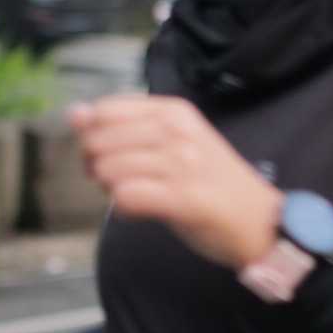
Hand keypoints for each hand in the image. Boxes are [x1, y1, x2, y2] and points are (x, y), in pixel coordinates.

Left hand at [70, 95, 281, 270]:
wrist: (259, 221)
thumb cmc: (212, 182)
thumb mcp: (173, 141)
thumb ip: (124, 126)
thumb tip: (73, 113)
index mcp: (173, 111)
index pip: (105, 111)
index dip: (95, 138)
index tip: (113, 156)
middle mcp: (177, 131)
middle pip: (99, 142)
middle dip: (98, 168)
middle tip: (125, 182)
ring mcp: (182, 164)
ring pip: (109, 170)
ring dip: (112, 190)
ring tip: (138, 196)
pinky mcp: (183, 198)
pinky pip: (126, 197)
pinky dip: (125, 209)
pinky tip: (141, 211)